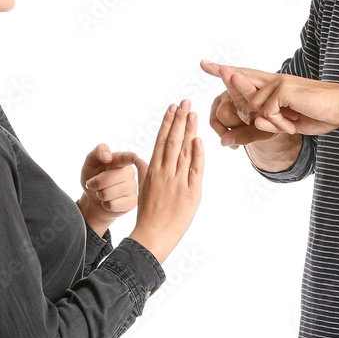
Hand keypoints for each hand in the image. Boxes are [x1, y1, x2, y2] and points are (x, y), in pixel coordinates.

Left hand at [78, 144, 141, 234]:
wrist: (94, 199)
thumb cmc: (93, 177)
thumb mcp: (90, 163)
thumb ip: (97, 152)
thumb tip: (108, 156)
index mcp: (120, 159)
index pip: (126, 157)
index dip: (130, 157)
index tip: (133, 157)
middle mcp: (129, 172)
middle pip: (107, 178)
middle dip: (95, 183)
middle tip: (95, 184)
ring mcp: (133, 187)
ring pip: (108, 193)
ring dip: (100, 195)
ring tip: (103, 193)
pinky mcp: (132, 202)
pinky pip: (112, 205)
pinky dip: (105, 205)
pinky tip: (109, 202)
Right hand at [128, 99, 203, 264]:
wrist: (152, 236)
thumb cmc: (147, 214)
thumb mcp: (143, 188)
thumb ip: (143, 171)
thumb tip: (139, 158)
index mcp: (153, 170)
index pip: (161, 140)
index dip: (168, 122)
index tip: (173, 107)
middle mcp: (164, 172)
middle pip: (173, 140)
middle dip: (179, 119)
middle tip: (185, 102)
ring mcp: (177, 182)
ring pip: (184, 151)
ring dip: (189, 130)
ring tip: (193, 112)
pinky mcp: (190, 194)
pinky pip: (195, 171)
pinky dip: (198, 155)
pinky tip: (199, 139)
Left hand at [200, 60, 338, 139]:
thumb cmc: (319, 114)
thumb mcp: (286, 124)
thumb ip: (264, 124)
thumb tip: (239, 130)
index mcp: (275, 85)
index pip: (246, 75)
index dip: (226, 71)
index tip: (207, 65)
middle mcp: (274, 80)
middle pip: (242, 78)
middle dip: (223, 73)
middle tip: (204, 64)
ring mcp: (278, 83)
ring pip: (255, 107)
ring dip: (272, 123)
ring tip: (293, 122)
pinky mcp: (283, 89)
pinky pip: (267, 113)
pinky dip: (279, 123)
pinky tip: (294, 122)